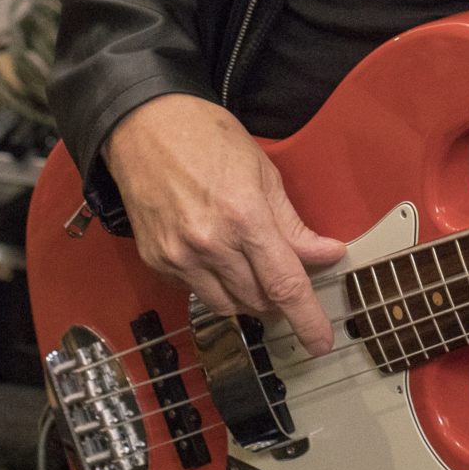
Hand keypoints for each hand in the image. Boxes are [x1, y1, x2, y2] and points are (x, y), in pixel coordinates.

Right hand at [101, 94, 346, 352]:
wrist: (142, 126)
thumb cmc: (205, 137)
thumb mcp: (263, 171)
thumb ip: (293, 224)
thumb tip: (326, 254)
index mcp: (244, 217)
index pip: (284, 284)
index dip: (307, 319)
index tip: (321, 343)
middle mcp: (210, 244)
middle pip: (258, 301)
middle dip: (279, 299)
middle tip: (285, 278)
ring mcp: (179, 256)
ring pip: (227, 306)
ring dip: (248, 298)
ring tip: (251, 268)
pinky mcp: (157, 261)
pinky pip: (197, 291)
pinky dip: (215, 284)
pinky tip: (216, 255)